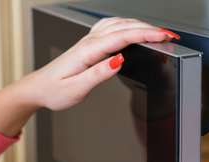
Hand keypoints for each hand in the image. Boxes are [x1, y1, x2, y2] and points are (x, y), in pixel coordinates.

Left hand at [0, 18, 176, 135]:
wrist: (38, 87)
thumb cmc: (55, 90)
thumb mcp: (77, 88)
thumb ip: (98, 74)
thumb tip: (119, 60)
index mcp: (88, 52)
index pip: (123, 37)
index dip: (146, 35)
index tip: (165, 36)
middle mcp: (89, 42)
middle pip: (124, 26)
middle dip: (150, 29)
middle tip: (170, 35)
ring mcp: (89, 40)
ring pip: (119, 23)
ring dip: (141, 25)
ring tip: (159, 32)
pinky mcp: (90, 43)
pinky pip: (112, 27)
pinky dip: (128, 25)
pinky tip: (134, 28)